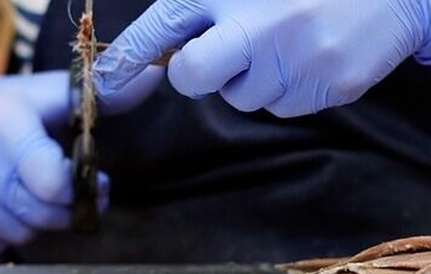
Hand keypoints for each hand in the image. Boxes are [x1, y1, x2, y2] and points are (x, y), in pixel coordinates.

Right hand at [0, 59, 114, 252]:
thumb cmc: (13, 110)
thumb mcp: (55, 94)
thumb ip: (104, 95)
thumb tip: (153, 76)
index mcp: (3, 119)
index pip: (54, 184)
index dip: (83, 191)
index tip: (95, 182)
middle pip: (40, 215)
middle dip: (66, 210)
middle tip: (73, 196)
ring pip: (19, 234)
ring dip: (37, 222)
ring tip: (32, 193)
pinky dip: (7, 230)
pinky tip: (4, 204)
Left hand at [93, 0, 430, 117]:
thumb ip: (212, 4)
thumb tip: (177, 43)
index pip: (164, 27)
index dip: (129, 58)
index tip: (106, 83)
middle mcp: (258, 25)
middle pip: (194, 77)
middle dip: (196, 74)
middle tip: (216, 58)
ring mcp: (295, 61)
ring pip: (244, 98)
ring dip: (253, 80)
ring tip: (286, 43)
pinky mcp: (324, 88)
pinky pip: (284, 107)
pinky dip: (289, 90)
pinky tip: (311, 57)